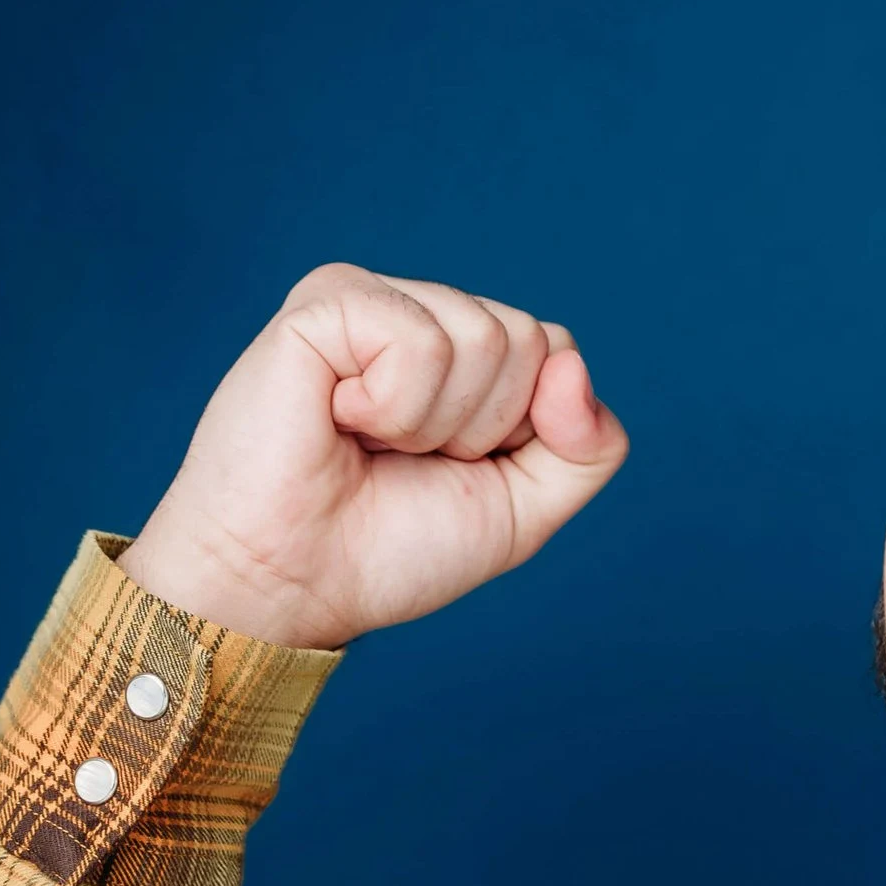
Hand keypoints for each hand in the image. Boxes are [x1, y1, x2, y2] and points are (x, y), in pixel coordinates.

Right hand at [120, 263, 628, 648]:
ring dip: (434, 424)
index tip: (455, 467)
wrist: (296, 585)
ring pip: (485, 336)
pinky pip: (420, 342)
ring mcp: (370, 300)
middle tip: (403, 457)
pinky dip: (393, 407)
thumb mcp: (525, 509)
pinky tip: (339, 418)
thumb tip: (573, 363)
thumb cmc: (392, 548)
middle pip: (528, 339)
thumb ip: (588, 446)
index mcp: (463, 351)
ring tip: (368, 442)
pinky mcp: (323, 304)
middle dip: (483, 427)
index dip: (526, 431)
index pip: (555, 350)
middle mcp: (418, 313)